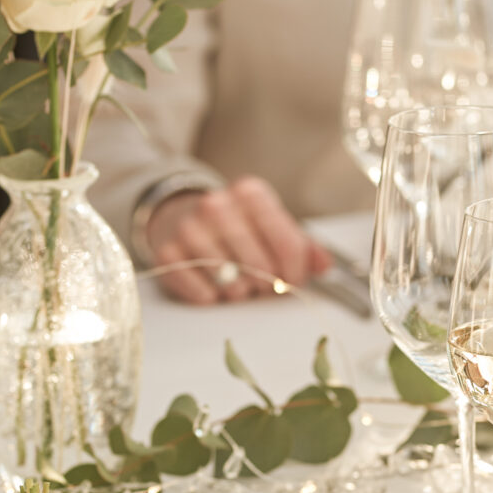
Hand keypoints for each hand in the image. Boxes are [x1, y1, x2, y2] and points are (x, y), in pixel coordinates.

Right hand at [146, 175, 332, 304]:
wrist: (182, 216)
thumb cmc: (235, 227)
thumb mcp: (271, 226)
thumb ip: (303, 246)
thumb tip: (324, 266)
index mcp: (251, 194)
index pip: (288, 243)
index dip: (295, 272)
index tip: (292, 281)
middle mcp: (217, 205)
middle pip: (261, 266)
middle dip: (268, 285)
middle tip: (263, 284)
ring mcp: (189, 228)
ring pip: (230, 282)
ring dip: (239, 292)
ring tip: (238, 283)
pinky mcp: (167, 252)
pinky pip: (201, 293)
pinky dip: (211, 297)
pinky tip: (213, 287)